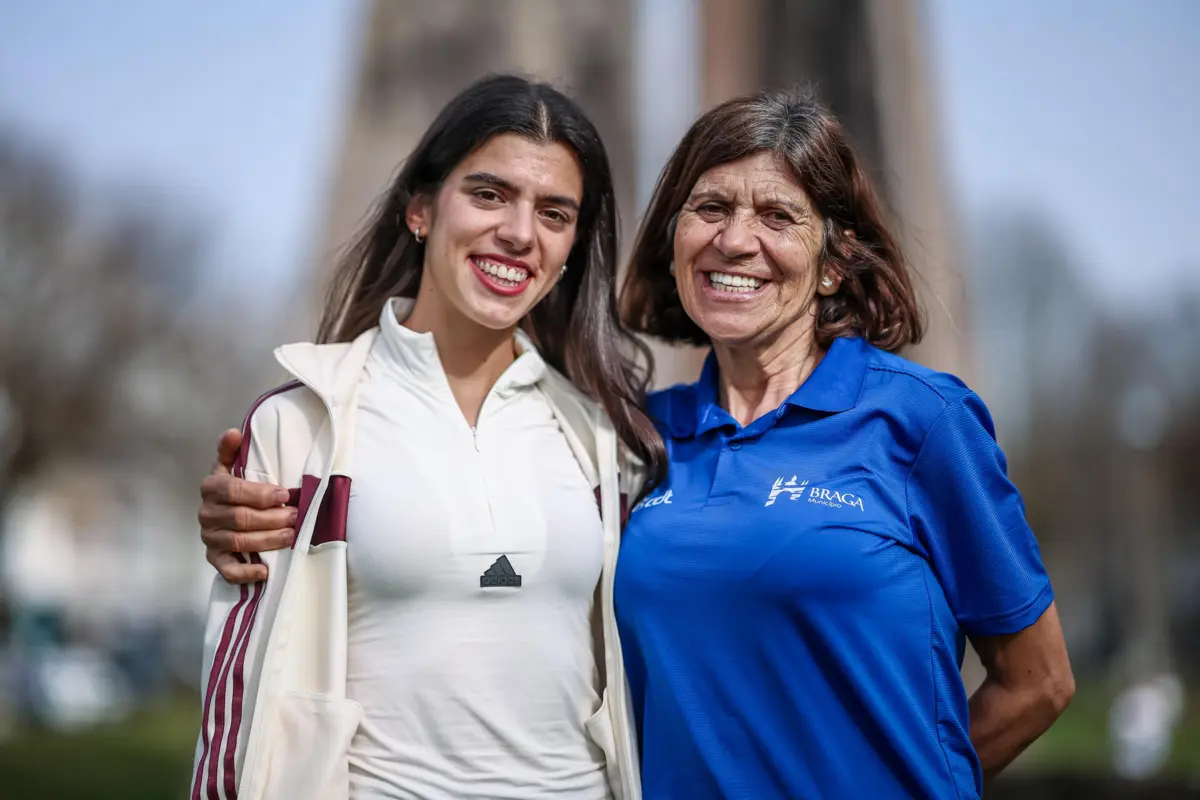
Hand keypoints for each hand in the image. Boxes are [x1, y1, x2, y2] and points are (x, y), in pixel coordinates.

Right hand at [198, 428, 296, 583]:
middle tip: (295, 516)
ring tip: (290, 536)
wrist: (221, 511)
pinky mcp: (214, 558)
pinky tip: (265, 570)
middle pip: (239, 518)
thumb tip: (234, 432)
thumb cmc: (235, 487)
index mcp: (211, 487)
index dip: (259, 494)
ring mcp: (209, 538)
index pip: (233, 491)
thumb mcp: (230, 466)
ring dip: (266, 540)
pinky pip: (227, 570)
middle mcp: (206, 513)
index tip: (284, 495)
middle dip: (270, 518)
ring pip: (237, 542)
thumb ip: (231, 451)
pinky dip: (246, 573)